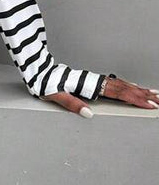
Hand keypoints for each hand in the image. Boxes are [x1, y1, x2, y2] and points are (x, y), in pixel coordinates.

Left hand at [41, 75, 158, 116]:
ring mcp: (94, 80)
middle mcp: (94, 81)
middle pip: (125, 88)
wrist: (38, 70)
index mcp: (89, 85)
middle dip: (144, 95)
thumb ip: (72, 104)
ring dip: (139, 90)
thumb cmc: (45, 83)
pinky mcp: (91, 80)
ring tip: (154, 94)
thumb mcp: (55, 95)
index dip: (135, 98)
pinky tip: (134, 87)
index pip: (118, 93)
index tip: (150, 104)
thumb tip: (88, 114)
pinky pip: (115, 83)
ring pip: (122, 84)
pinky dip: (128, 86)